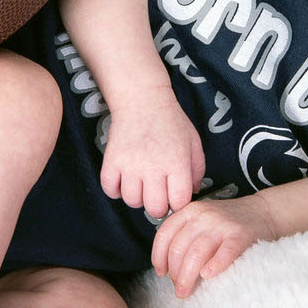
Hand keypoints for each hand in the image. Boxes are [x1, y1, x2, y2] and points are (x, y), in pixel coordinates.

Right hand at [99, 87, 205, 218]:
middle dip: (159, 205)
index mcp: (177, 163)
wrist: (142, 99)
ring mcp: (130, 165)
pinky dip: (116, 190)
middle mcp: (153, 167)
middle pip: (155, 208)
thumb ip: (197, 169)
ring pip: (132, 202)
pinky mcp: (112, 160)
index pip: (179, 203)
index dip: (178, 203)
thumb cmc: (170, 120)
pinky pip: (110, 190)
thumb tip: (193, 191)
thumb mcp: (193, 141)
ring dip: (138, 197)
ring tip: (141, 183)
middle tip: (158, 192)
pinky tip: (124, 180)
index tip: (174, 195)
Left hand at [151, 196, 274, 297]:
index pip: (165, 234)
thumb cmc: (230, 221)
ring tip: (187, 290)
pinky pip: (225, 252)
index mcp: (191, 211)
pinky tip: (208, 275)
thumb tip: (168, 265)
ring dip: (188, 276)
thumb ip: (186, 235)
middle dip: (175, 273)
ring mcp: (222, 225)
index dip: (159, 257)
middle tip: (178, 288)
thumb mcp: (202, 219)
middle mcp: (204, 215)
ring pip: (196, 253)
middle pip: (179, 247)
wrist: (263, 212)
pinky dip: (215, 265)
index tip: (161, 272)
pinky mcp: (240, 235)